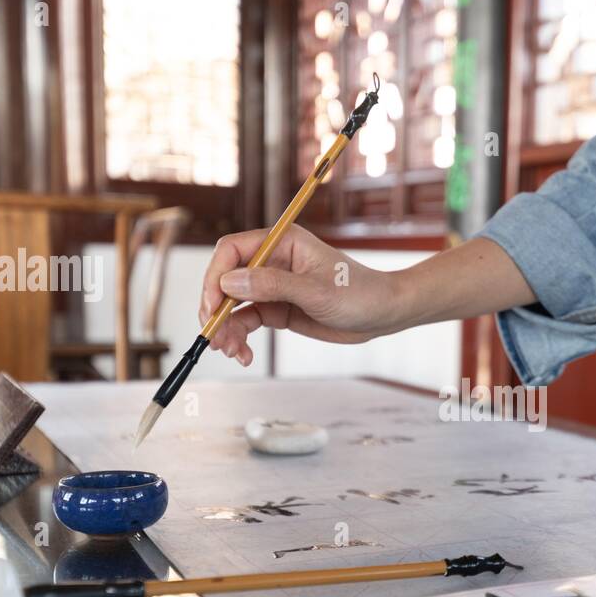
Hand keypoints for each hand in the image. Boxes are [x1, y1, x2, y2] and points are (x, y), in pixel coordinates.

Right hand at [199, 224, 408, 366]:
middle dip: (216, 309)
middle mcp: (271, 261)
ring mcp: (272, 286)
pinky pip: (247, 321)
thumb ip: (273, 285)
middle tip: (215, 338)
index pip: (232, 251)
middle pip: (226, 279)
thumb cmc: (358, 293)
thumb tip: (229, 283)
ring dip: (226, 328)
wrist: (383, 314)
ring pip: (233, 304)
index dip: (215, 277)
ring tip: (232, 352)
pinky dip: (240, 337)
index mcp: (281, 242)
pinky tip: (244, 355)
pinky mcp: (277, 309)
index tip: (212, 307)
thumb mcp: (316, 291)